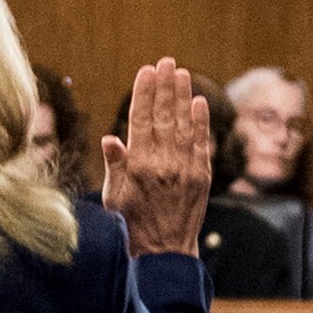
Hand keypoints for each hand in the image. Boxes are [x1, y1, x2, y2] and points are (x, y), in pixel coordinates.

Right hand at [102, 59, 211, 257]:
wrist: (165, 250)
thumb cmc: (133, 222)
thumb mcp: (115, 195)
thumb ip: (116, 164)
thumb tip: (110, 138)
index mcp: (139, 165)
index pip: (141, 120)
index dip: (144, 93)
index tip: (146, 71)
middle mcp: (164, 163)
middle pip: (165, 116)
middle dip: (165, 86)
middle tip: (166, 62)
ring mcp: (186, 169)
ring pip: (184, 124)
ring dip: (183, 97)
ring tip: (182, 74)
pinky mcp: (202, 176)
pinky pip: (202, 143)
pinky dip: (201, 122)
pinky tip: (199, 102)